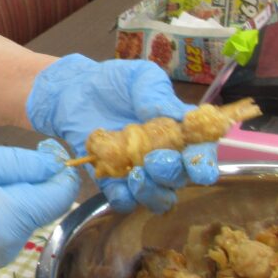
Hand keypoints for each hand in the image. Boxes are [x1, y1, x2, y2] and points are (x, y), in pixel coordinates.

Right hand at [0, 141, 79, 266]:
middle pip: (47, 204)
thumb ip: (21, 162)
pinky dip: (9, 204)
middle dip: (35, 179)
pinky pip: (18, 221)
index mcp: (7, 221)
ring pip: (33, 211)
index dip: (59, 170)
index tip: (42, 150)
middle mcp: (12, 244)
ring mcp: (5, 253)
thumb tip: (58, 165)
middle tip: (1, 161)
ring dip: (20, 190)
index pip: (59, 196)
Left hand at [26, 54, 218, 213]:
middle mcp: (162, 155)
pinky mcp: (111, 179)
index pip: (200, 152)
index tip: (195, 165)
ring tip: (135, 175)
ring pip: (156, 197)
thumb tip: (178, 116)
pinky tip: (118, 185)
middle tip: (153, 160)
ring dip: (151, 192)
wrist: (74, 89)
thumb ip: (156, 93)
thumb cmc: (115, 81)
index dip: (203, 162)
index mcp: (178, 131)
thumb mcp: (140, 77)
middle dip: (171, 174)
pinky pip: (123, 200)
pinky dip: (124, 198)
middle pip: (179, 178)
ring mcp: (137, 170)